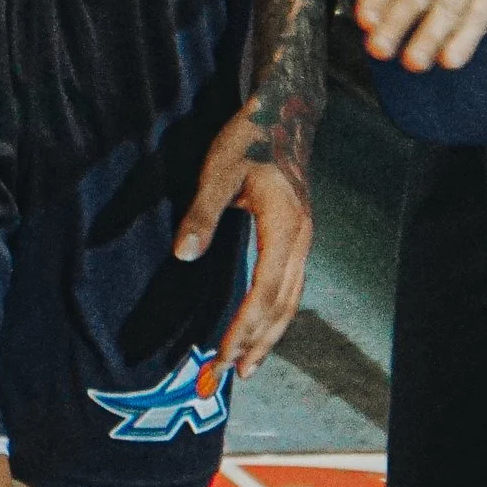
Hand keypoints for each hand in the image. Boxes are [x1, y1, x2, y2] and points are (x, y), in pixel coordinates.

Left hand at [172, 96, 311, 372]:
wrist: (287, 112)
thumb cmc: (249, 138)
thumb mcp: (218, 171)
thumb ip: (202, 213)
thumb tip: (183, 255)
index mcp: (284, 226)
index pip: (265, 291)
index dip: (243, 327)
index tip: (222, 355)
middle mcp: (301, 238)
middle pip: (283, 304)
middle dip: (257, 342)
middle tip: (229, 374)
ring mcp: (304, 238)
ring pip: (291, 299)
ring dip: (269, 334)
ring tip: (247, 364)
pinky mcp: (298, 236)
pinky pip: (290, 286)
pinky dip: (275, 313)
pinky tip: (260, 325)